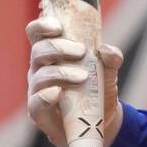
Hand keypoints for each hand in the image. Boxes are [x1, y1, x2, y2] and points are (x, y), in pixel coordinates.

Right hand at [25, 1, 124, 146]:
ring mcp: (37, 91)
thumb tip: (107, 50)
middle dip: (58, 48)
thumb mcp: (108, 71)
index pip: (37, 33)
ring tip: (82, 76)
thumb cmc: (97, 89)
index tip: (58, 26)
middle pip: (38, 51)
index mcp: (51, 53)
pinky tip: (58, 93)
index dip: (42, 25)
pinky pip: (36, 103)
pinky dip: (45, 97)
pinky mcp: (39, 113)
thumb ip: (111, 58)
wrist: (102, 121)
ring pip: (39, 76)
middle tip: (81, 51)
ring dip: (60, 73)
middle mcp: (40, 69)